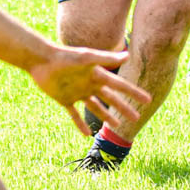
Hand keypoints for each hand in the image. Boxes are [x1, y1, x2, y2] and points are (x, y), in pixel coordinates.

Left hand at [28, 46, 147, 133]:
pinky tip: (86, 134)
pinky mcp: (65, 99)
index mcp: (98, 75)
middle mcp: (90, 84)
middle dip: (124, 108)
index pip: (120, 86)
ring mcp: (78, 93)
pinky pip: (74, 114)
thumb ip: (106, 58)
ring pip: (96, 108)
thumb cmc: (65, 56)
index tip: (147, 99)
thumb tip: (128, 55)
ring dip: (106, 116)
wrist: (42, 60)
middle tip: (137, 117)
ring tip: (117, 126)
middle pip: (111, 99)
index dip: (134, 92)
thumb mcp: (87, 57)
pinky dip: (80, 124)